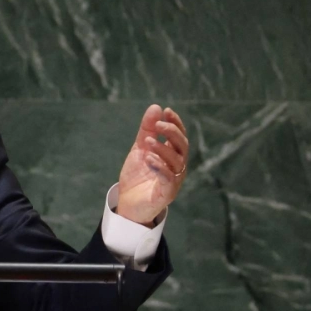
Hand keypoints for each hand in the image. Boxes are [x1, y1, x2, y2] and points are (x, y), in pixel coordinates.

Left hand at [116, 105, 188, 226]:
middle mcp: (177, 167)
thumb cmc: (138, 176)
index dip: (175, 123)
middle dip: (172, 133)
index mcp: (173, 155)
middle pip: (182, 146)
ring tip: (148, 141)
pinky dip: (160, 167)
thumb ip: (147, 131)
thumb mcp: (140, 149)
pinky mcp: (167, 193)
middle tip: (158, 125)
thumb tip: (155, 107)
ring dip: (163, 149)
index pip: (179, 136)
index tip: (166, 111)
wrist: (127, 203)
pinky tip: (149, 159)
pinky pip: (168, 179)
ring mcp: (174, 180)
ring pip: (176, 161)